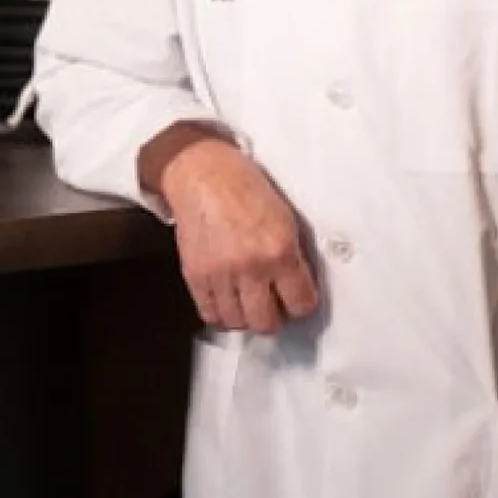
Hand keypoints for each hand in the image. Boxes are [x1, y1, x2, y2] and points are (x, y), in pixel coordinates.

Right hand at [145, 129, 319, 332]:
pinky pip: (211, 314)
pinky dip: (221, 312)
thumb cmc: (245, 188)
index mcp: (280, 250)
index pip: (301, 304)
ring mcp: (220, 274)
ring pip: (238, 323)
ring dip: (246, 316)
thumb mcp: (285, 218)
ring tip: (249, 301)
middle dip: (274, 317)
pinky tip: (228, 300)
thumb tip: (299, 287)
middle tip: (273, 305)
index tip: (298, 300)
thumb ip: (293, 256)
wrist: (203, 174)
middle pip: (267, 323)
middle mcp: (251, 266)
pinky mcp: (196, 276)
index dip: (302, 304)